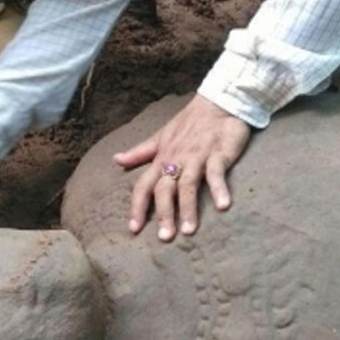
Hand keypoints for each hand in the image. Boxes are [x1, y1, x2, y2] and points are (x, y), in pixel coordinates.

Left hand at [114, 95, 250, 242]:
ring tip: (189, 230)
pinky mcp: (218, 154)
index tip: (133, 229)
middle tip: (165, 237)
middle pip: (165, 189)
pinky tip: (223, 206)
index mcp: (162, 158)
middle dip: (163, 214)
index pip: (144, 185)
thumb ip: (140, 152)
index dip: (137, 206)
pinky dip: (219, 189)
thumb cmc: (189, 122)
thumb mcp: (161, 137)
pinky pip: (217, 173)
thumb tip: (116, 160)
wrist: (218, 102)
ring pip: (188, 185)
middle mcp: (176, 159)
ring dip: (188, 208)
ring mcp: (197, 157)